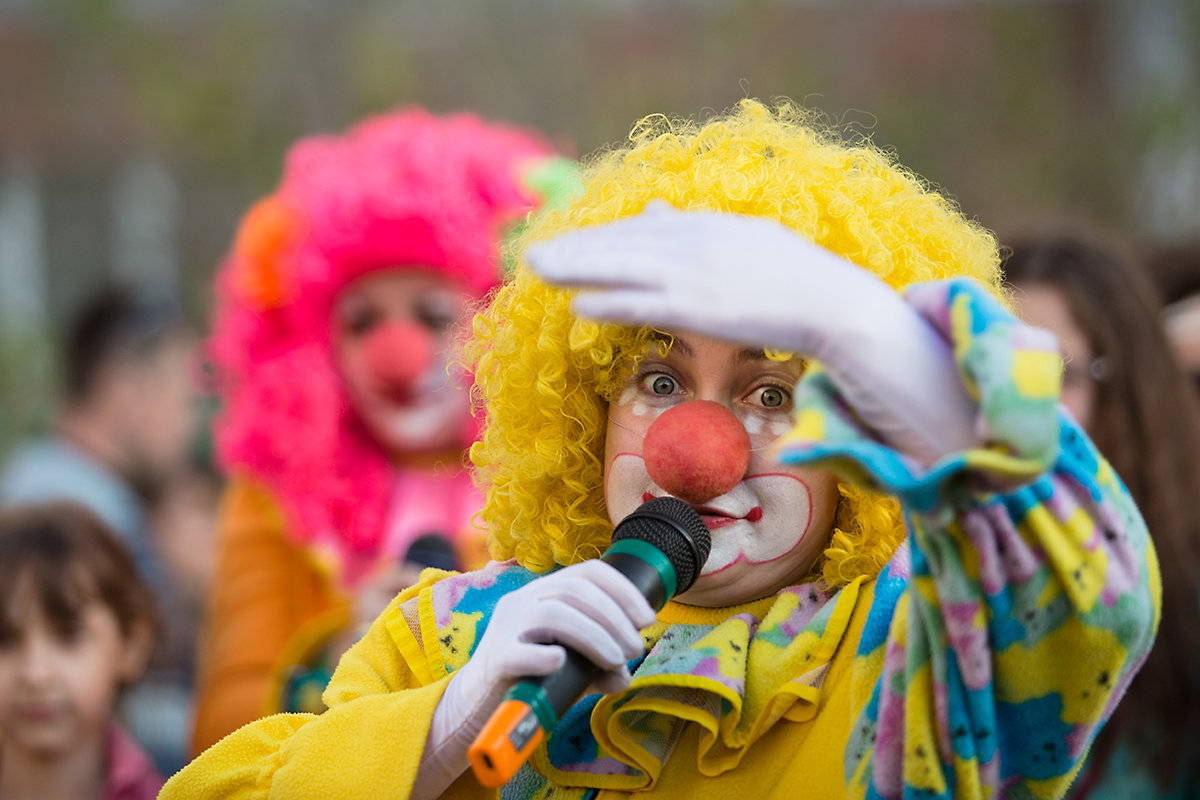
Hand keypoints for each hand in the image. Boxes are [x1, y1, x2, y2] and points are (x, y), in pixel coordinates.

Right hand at [415, 561, 653, 795]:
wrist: (479, 704)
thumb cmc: (530, 677)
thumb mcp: (572, 668)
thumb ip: (599, 668)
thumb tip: (625, 677)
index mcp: (545, 592)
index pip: (588, 572)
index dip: (623, 590)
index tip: (647, 618)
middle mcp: (524, 600)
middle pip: (574, 590)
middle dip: (614, 617)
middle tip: (635, 648)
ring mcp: (506, 626)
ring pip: (552, 614)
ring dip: (594, 635)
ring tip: (616, 661)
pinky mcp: (494, 658)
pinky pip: (518, 650)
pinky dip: (545, 655)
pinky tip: (562, 663)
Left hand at [524, 204, 978, 464]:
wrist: (838, 307)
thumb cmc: (795, 283)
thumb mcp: (745, 241)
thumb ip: (697, 229)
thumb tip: (659, 207)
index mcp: (710, 225)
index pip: (643, 228)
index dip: (601, 236)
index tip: (567, 241)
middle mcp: (699, 242)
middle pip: (625, 243)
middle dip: (577, 248)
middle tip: (534, 253)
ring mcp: (700, 274)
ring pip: (627, 269)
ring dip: (580, 270)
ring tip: (540, 272)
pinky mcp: (705, 308)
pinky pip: (647, 304)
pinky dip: (612, 303)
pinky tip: (581, 307)